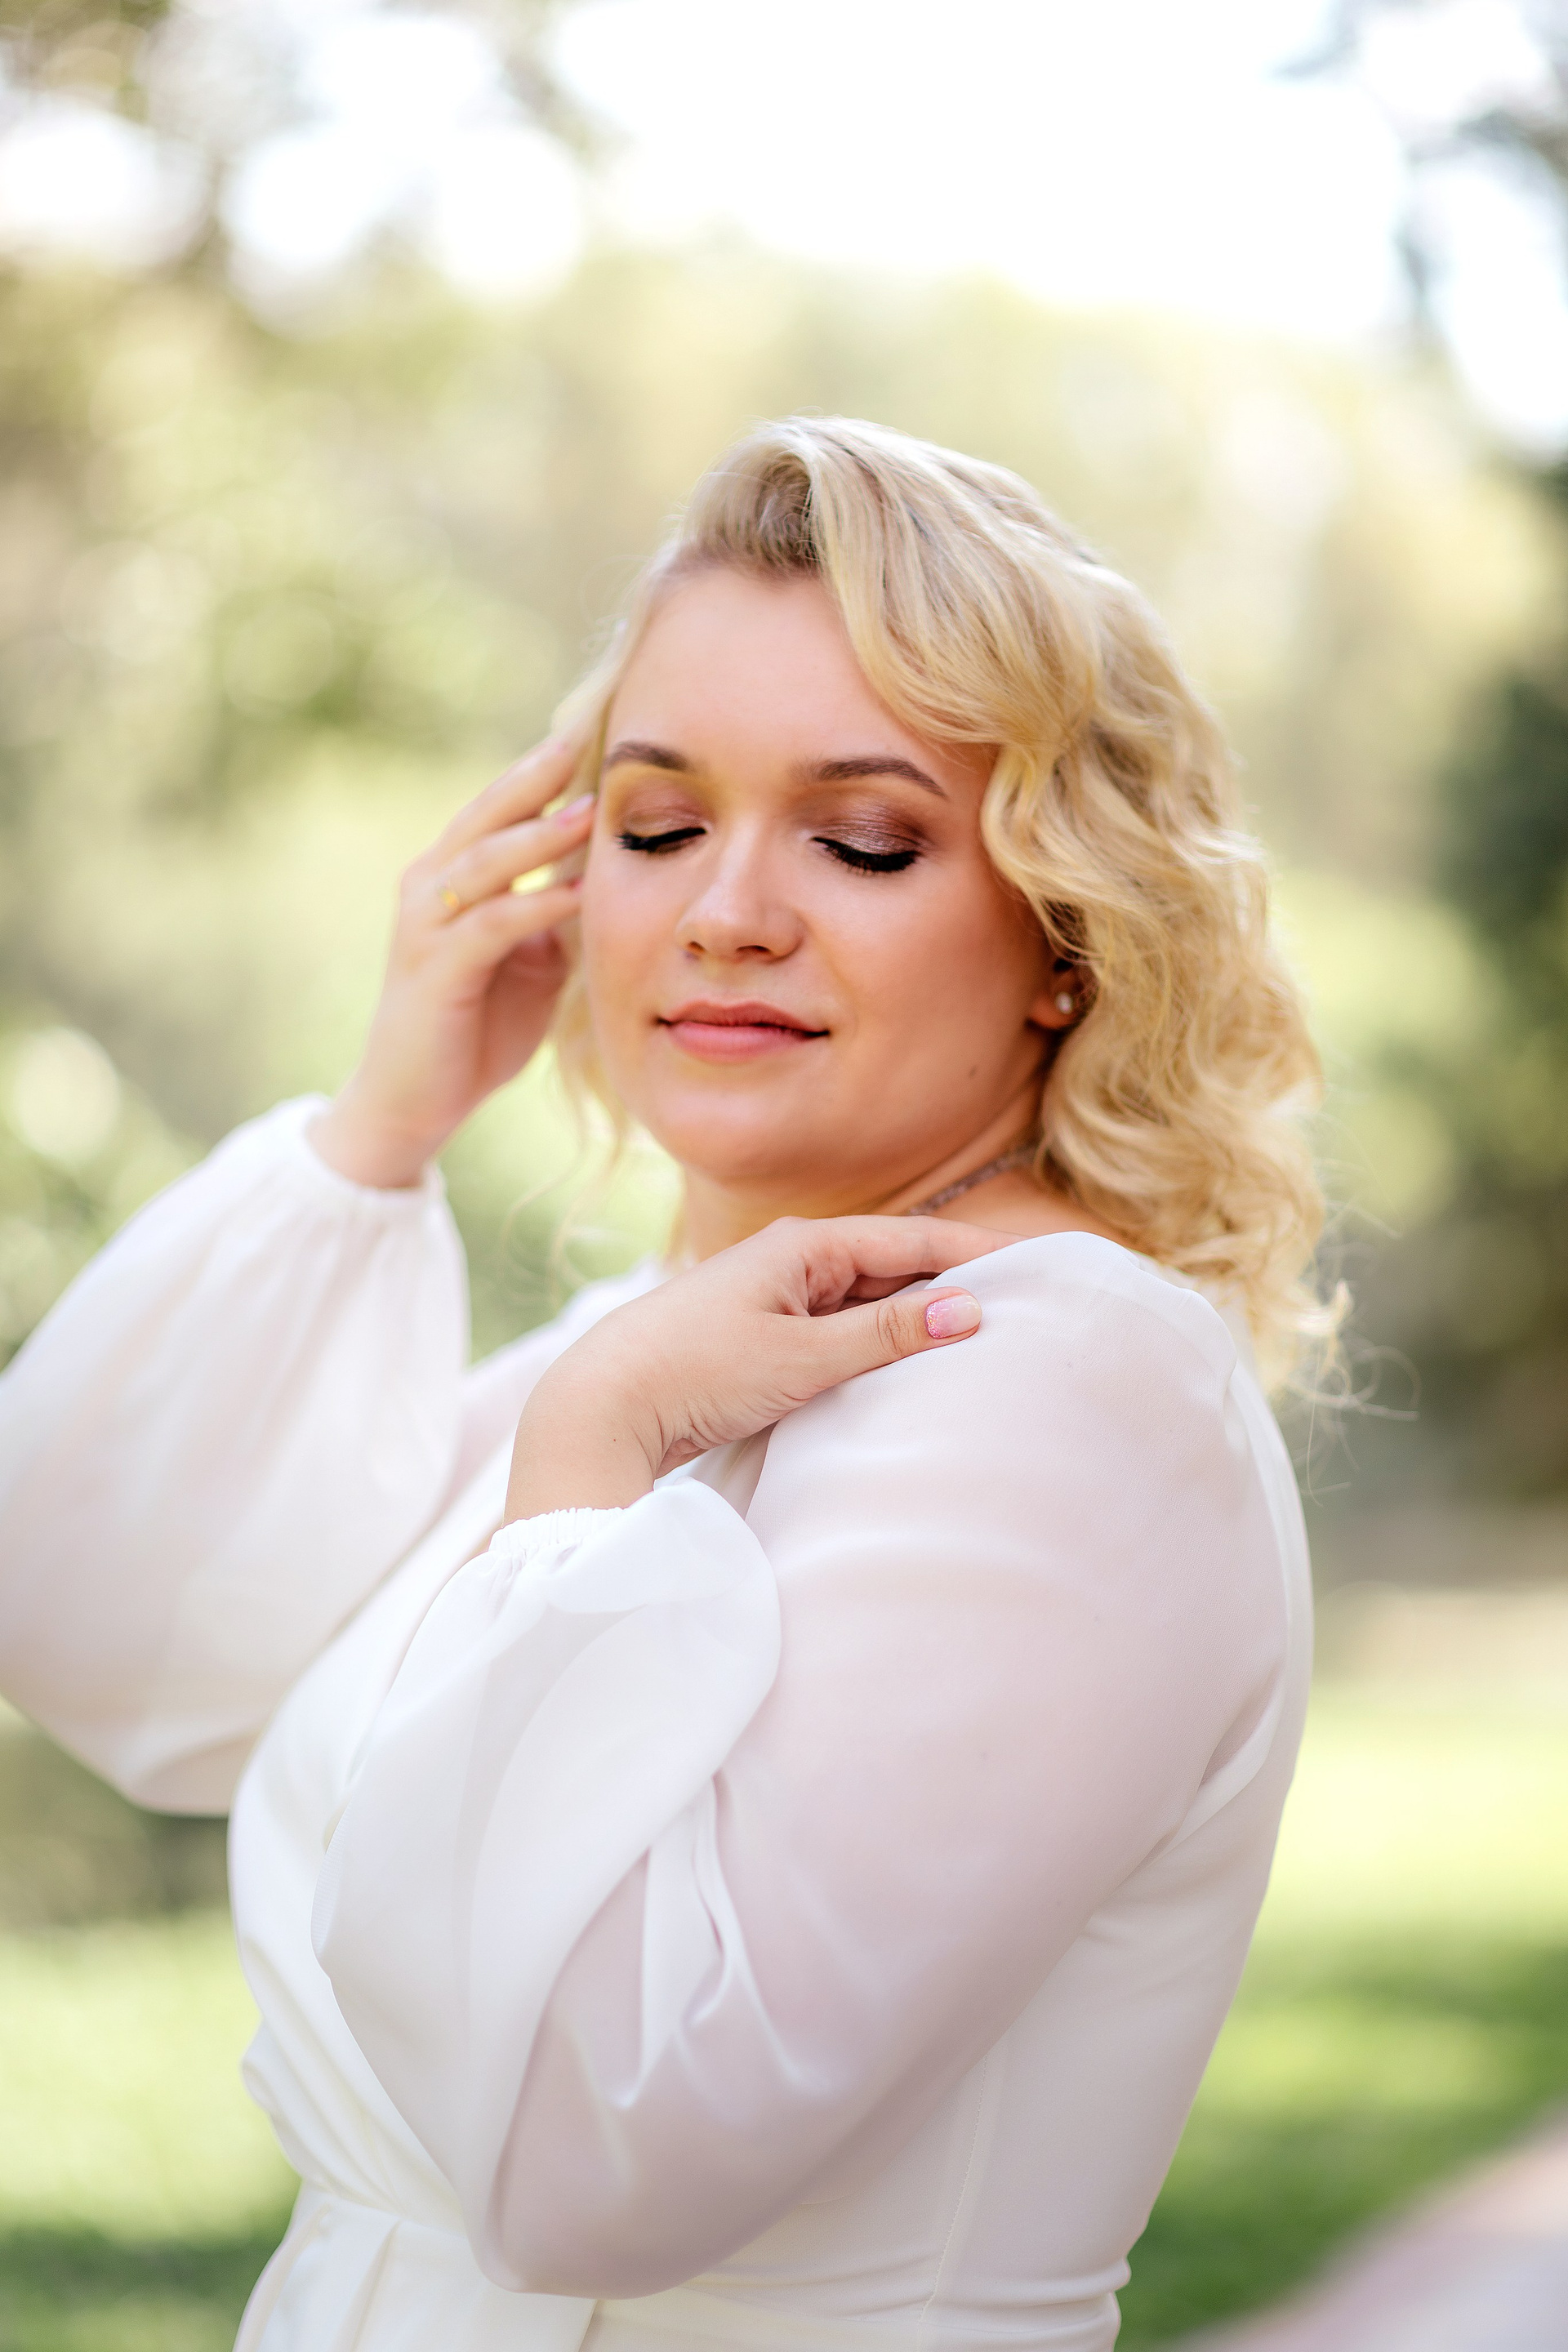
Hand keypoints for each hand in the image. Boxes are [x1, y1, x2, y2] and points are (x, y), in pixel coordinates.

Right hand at [312, 737, 593, 1187]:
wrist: (413, 1101)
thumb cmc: (473, 1028)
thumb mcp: (530, 961)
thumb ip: (558, 915)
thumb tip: (613, 877)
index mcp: (452, 876)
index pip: (501, 807)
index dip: (545, 772)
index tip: (597, 734)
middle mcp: (430, 887)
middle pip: (487, 814)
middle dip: (537, 775)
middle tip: (584, 734)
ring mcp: (426, 926)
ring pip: (485, 862)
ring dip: (538, 835)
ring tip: (589, 809)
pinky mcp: (435, 970)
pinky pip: (491, 925)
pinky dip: (534, 905)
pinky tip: (575, 892)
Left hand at [505, 1215, 1013, 1518]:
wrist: (603, 1408)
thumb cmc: (697, 1372)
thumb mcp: (803, 1358)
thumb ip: (887, 1335)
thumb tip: (969, 1310)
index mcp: (803, 1246)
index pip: (911, 1240)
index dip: (974, 1253)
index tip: (1036, 1266)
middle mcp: (789, 1261)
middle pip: (891, 1267)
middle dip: (951, 1285)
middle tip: (1021, 1308)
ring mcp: (772, 1300)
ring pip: (864, 1304)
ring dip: (913, 1321)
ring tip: (977, 1343)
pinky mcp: (758, 1340)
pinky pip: (837, 1333)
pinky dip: (875, 1346)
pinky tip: (902, 1371)